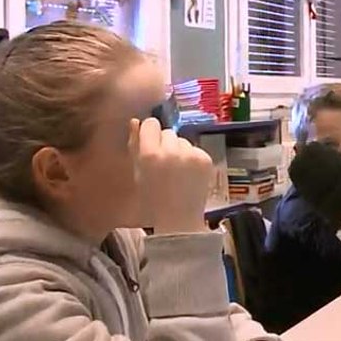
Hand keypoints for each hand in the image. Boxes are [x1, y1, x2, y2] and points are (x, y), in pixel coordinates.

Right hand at [130, 118, 212, 233]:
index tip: (150, 144)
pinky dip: (192, 159)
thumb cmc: (152, 199)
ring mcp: (191, 154)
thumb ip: (135, 146)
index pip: (151, 124)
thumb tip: (135, 121)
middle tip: (165, 165)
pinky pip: (195, 149)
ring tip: (178, 172)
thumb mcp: (138, 173)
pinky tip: (189, 175)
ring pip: (182, 141)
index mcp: (150, 154)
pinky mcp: (205, 159)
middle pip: (167, 132)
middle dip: (165, 144)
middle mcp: (171, 151)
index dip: (150, 133)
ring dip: (179, 151)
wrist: (178, 219)